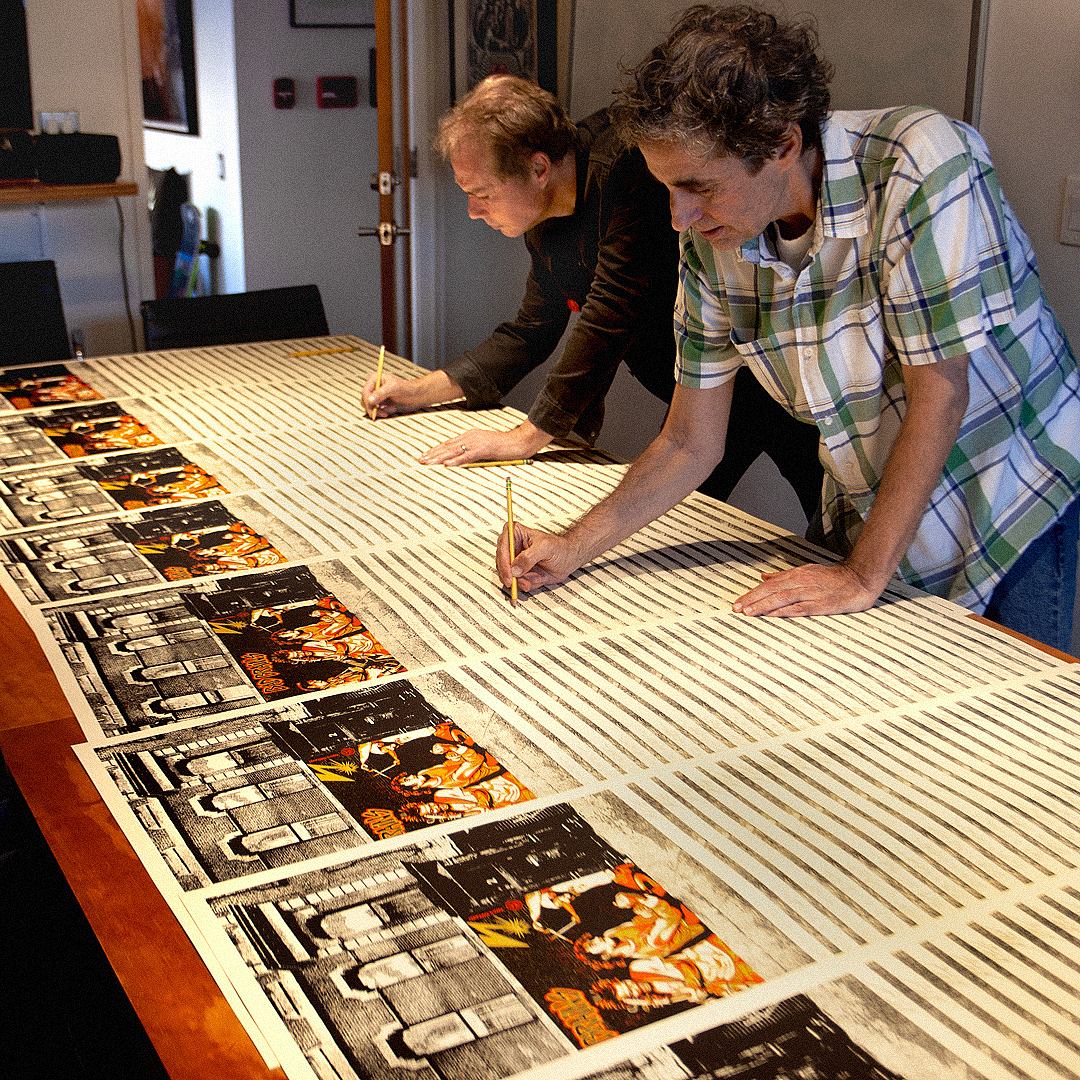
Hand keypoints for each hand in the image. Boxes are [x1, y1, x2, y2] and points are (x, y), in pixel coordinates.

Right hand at [361, 369, 462, 418]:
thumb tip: (370, 400)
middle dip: (375, 408)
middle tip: (385, 413)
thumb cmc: (407, 389)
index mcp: (374, 378)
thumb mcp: (394, 388)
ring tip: (393, 409)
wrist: (416, 396)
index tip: (374, 409)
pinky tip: (393, 409)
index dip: (368, 402)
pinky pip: (376, 411)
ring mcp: (376, 395)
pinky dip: (384, 413)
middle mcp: (374, 386)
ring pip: (370, 407)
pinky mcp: (380, 403)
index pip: (365, 392)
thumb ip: (381, 393)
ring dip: (381, 411)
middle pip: (365, 401)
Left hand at [419, 422, 552, 465]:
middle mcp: (471, 436)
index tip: (425, 456)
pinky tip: (448, 464)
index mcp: (470, 435)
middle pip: (448, 446)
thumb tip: (460, 460)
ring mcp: (478, 442)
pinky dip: (457, 460)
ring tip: (429, 462)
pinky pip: (468, 455)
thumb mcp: (485, 448)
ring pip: (455, 450)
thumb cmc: (505, 447)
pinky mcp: (485, 448)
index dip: (436, 450)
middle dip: (433, 454)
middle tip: (421, 460)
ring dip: (440, 457)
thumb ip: (472, 451)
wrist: (520, 441)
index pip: (449, 443)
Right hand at [496, 522, 582, 593]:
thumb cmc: (559, 548)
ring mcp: (515, 561)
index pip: (502, 547)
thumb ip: (529, 557)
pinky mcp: (520, 573)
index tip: (510, 574)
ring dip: (522, 581)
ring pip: (509, 576)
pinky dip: (528, 584)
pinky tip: (538, 577)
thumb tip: (516, 568)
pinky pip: (517, 583)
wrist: (569, 559)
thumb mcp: (545, 548)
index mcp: (515, 534)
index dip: (504, 563)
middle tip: (518, 582)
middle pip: (501, 564)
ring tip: (536, 577)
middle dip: (512, 576)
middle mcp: (512, 547)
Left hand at [731, 562, 884, 616]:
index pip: (769, 585)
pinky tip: (772, 615)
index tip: (738, 602)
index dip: (752, 593)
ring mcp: (811, 593)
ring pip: (782, 599)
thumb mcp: (806, 571)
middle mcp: (801, 582)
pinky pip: (799, 608)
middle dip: (752, 600)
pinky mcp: (821, 604)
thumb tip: (763, 577)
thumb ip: (784, 576)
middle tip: (737, 609)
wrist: (860, 579)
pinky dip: (784, 611)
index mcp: (797, 574)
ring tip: (748, 612)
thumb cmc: (833, 577)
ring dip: (763, 605)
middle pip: (772, 591)